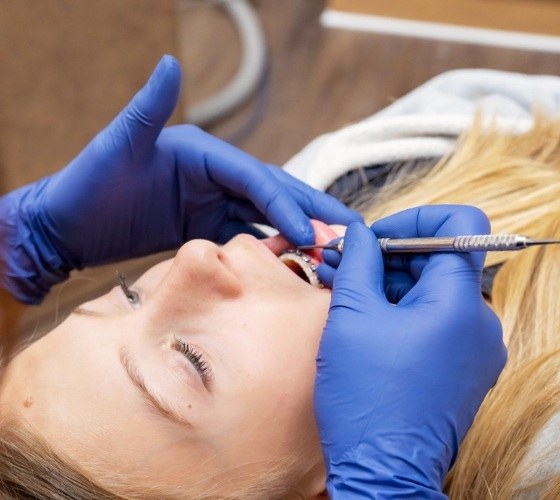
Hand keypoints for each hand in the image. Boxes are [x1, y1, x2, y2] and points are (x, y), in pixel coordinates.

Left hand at [0, 55, 359, 303]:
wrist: (66, 224)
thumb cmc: (88, 185)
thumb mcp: (116, 145)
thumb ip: (147, 108)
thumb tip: (171, 62)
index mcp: (202, 153)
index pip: (255, 177)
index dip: (284, 203)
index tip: (308, 231)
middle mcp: (214, 175)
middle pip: (273, 192)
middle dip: (310, 211)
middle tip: (349, 232)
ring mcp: (211, 201)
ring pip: (266, 215)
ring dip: (298, 230)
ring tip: (332, 249)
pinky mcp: (204, 224)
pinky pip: (246, 234)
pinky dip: (271, 246)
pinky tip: (291, 260)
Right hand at [315, 205, 505, 497]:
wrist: (383, 470)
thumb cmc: (368, 399)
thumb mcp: (352, 315)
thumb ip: (358, 262)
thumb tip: (360, 233)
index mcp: (458, 302)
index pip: (460, 226)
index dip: (415, 219)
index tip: (377, 235)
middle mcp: (478, 321)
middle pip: (439, 259)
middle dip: (388, 254)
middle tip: (342, 260)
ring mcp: (473, 347)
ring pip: (432, 291)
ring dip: (388, 282)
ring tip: (341, 285)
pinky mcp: (462, 365)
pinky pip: (434, 320)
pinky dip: (400, 309)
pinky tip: (362, 314)